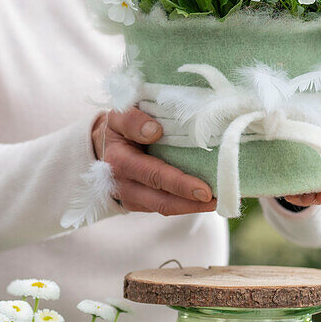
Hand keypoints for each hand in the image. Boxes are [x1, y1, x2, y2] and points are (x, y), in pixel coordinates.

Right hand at [92, 108, 216, 215]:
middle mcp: (122, 184)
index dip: (180, 184)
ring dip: (191, 207)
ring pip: (164, 207)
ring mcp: (129, 197)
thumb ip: (132, 119)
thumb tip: (154, 131)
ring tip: (218, 201)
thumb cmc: (117, 127)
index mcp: (119, 160)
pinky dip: (184, 205)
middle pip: (161, 200)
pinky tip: (204, 200)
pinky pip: (162, 207)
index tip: (204, 189)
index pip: (153, 175)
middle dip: (191, 202)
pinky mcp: (137, 204)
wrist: (102, 145)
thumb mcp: (118, 114)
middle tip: (218, 200)